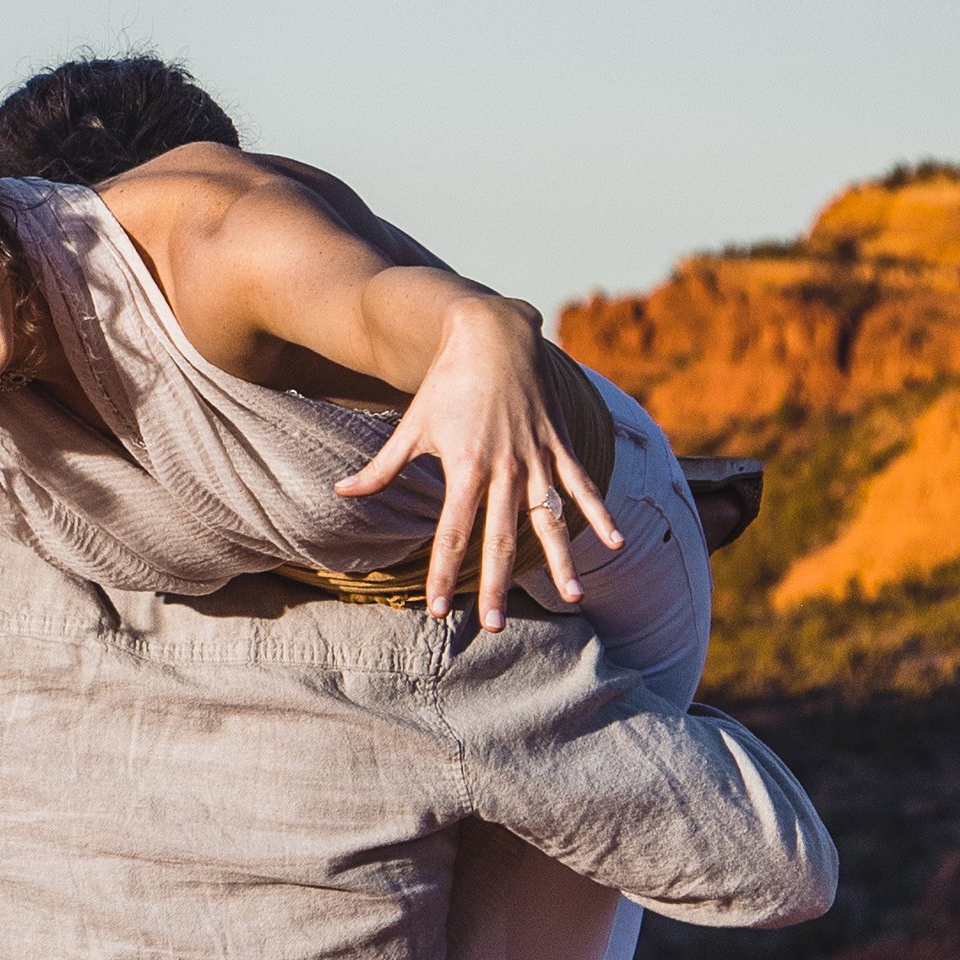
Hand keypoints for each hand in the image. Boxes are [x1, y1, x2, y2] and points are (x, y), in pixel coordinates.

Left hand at [334, 302, 619, 627]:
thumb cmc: (447, 382)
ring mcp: (537, 457)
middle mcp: (504, 467)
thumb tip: (342, 492)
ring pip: (549, 518)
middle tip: (492, 626)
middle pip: (499, 538)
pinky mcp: (559, 444)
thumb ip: (381, 468)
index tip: (436, 610)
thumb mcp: (411, 425)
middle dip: (495, 585)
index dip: (443, 573)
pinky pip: (582, 485)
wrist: (493, 333)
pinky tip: (616, 544)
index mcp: (465, 466)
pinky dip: (599, 513)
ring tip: (572, 597)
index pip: (451, 532)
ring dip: (560, 560)